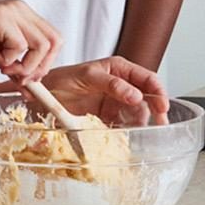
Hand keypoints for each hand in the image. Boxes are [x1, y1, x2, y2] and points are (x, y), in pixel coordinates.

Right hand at [0, 0, 61, 81]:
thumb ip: (14, 64)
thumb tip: (30, 87)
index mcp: (22, 14)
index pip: (53, 39)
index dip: (46, 62)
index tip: (30, 78)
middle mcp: (20, 8)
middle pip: (53, 41)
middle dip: (40, 67)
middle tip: (21, 79)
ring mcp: (10, 10)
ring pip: (40, 44)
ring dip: (25, 65)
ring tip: (5, 69)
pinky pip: (18, 45)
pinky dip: (8, 59)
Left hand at [43, 57, 169, 125]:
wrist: (42, 95)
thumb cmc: (62, 78)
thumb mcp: (87, 76)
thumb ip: (112, 84)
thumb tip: (136, 95)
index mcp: (119, 69)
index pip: (147, 78)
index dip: (159, 91)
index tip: (162, 106)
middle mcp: (121, 86)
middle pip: (148, 97)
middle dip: (157, 110)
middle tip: (160, 123)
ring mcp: (116, 103)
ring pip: (138, 114)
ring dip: (142, 123)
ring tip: (140, 130)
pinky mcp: (109, 119)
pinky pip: (125, 126)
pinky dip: (128, 131)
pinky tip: (127, 135)